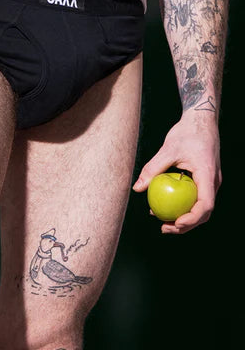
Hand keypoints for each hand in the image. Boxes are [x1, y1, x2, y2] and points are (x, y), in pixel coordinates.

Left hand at [132, 112, 221, 233]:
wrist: (201, 120)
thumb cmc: (185, 133)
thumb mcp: (167, 150)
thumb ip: (152, 169)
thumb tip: (136, 188)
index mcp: (208, 175)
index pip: (205, 204)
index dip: (192, 218)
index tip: (175, 223)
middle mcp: (213, 182)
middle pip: (204, 211)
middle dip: (186, 225)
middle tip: (164, 228)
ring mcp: (210, 181)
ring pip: (201, 206)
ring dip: (184, 217)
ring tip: (162, 221)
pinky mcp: (204, 179)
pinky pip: (195, 197)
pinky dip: (183, 203)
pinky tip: (164, 204)